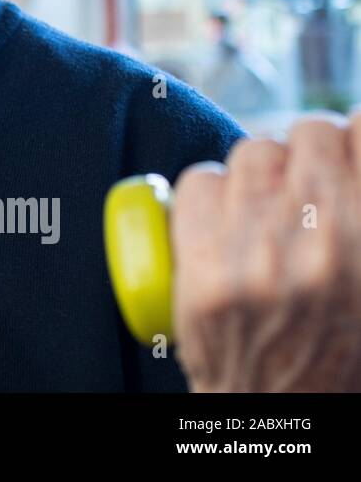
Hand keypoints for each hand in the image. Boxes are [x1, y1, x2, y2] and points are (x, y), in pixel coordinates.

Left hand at [173, 111, 360, 390]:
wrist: (284, 412)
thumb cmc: (343, 348)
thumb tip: (357, 148)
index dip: (357, 135)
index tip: (351, 146)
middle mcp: (321, 240)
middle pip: (309, 132)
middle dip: (311, 150)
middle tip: (307, 180)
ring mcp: (258, 251)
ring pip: (254, 150)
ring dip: (262, 169)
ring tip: (267, 204)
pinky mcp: (203, 266)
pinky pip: (200, 179)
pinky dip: (210, 191)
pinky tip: (224, 217)